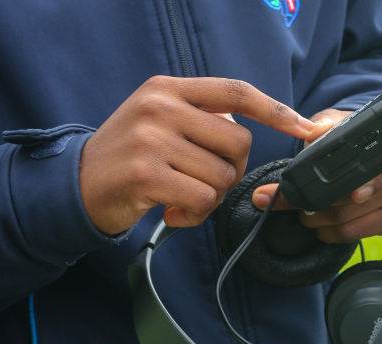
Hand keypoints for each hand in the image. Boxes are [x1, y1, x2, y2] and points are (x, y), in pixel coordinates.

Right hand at [79, 76, 316, 234]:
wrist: (76, 186)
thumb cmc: (131, 155)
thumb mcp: (160, 119)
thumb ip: (202, 117)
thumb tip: (252, 127)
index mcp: (168, 88)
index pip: (235, 92)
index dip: (275, 110)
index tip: (305, 126)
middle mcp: (160, 107)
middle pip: (239, 143)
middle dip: (233, 171)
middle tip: (204, 180)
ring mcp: (151, 139)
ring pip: (222, 176)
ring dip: (211, 197)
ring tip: (182, 197)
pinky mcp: (146, 175)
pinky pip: (203, 200)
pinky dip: (196, 215)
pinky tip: (174, 213)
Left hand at [251, 109, 381, 243]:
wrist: (374, 160)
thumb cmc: (356, 142)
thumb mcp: (343, 125)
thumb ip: (326, 124)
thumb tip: (314, 131)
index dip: (372, 186)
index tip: (354, 195)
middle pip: (359, 202)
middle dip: (324, 205)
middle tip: (302, 204)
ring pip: (351, 221)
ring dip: (321, 221)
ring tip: (306, 214)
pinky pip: (354, 235)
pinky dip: (332, 233)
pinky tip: (322, 226)